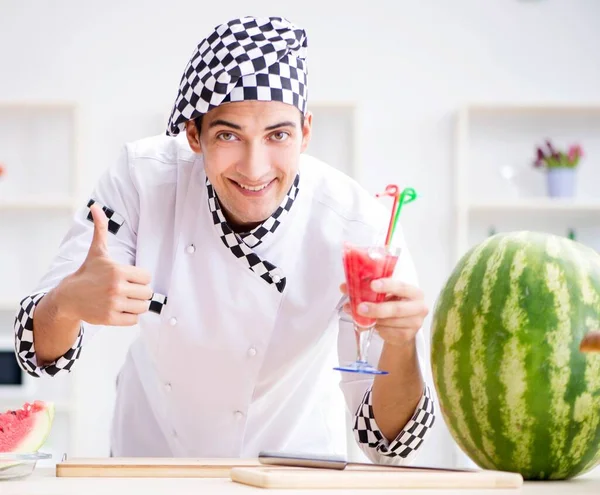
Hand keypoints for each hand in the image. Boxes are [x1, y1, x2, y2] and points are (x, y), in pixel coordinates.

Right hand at [61, 204, 152, 325]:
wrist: (68, 297)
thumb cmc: (87, 272)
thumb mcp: (96, 251)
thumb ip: (100, 229)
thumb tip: (95, 206)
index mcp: (118, 271)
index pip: (147, 277)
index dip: (140, 278)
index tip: (129, 277)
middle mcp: (116, 288)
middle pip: (147, 293)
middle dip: (139, 292)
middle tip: (127, 290)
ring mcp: (113, 304)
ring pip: (142, 307)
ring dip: (136, 305)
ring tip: (124, 299)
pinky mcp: (110, 319)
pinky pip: (134, 320)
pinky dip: (129, 316)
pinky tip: (119, 309)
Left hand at [340, 279, 427, 345]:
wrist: (402, 325)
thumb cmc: (392, 303)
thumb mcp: (384, 293)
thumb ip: (367, 288)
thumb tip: (344, 286)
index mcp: (414, 292)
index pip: (402, 287)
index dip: (387, 286)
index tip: (372, 285)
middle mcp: (419, 307)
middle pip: (396, 309)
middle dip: (376, 308)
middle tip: (359, 307)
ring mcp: (415, 323)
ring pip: (390, 322)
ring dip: (372, 319)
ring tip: (358, 316)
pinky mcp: (407, 336)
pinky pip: (388, 332)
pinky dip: (377, 328)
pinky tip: (372, 324)